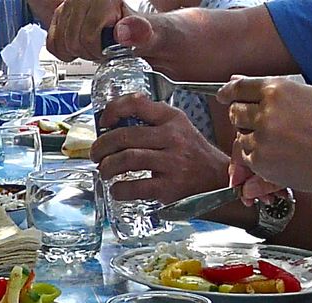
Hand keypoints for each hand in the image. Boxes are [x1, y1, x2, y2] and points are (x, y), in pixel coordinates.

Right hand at [47, 0, 155, 61]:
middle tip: (102, 52)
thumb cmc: (142, 31)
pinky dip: (63, 52)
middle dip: (87, 54)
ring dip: (76, 54)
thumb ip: (138, 33)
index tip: (109, 51)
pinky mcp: (60, 14)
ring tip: (93, 49)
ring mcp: (69, 5)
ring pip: (60, 43)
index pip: (88, 37)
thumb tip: (121, 34)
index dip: (98, 52)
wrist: (135, 27)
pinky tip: (78, 49)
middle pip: (72, 41)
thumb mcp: (150, 33)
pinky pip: (52, 42)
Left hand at [90, 94, 228, 203]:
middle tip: (95, 154)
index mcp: (171, 118)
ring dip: (107, 167)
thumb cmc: (192, 154)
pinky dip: (119, 189)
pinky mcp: (169, 186)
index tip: (103, 122)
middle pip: (125, 136)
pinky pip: (135, 187)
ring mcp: (171, 162)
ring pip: (127, 159)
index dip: (113, 110)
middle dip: (102, 146)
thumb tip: (115, 125)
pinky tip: (116, 189)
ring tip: (103, 171)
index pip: (136, 103)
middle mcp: (171, 137)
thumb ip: (152, 122)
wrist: (217, 179)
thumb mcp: (178, 127)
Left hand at [218, 76, 311, 198]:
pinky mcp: (259, 161)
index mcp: (277, 90)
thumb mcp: (303, 95)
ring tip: (278, 139)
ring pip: (240, 137)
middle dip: (240, 117)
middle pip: (235, 113)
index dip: (228, 92)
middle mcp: (266, 112)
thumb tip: (235, 79)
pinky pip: (246, 157)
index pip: (240, 88)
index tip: (222, 95)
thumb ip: (269, 90)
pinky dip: (257, 157)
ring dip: (251, 138)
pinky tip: (278, 153)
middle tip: (255, 121)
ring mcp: (261, 138)